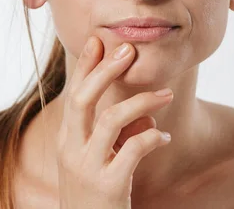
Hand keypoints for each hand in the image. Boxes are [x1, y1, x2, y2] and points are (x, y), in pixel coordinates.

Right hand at [56, 35, 173, 208]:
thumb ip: (116, 136)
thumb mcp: (98, 161)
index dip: (85, 67)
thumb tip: (147, 116)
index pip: (73, 95)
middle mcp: (70, 151)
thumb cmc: (96, 196)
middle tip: (128, 51)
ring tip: (166, 95)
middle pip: (83, 99)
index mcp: (66, 141)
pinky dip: (152, 138)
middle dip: (105, 71)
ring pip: (111, 120)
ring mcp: (87, 169)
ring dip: (142, 102)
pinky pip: (133, 150)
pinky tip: (164, 138)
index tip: (98, 40)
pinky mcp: (108, 186)